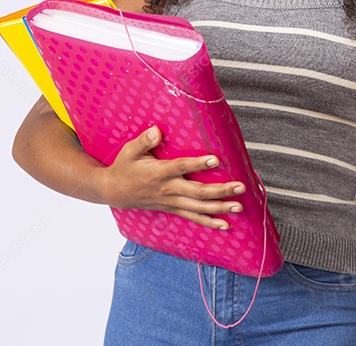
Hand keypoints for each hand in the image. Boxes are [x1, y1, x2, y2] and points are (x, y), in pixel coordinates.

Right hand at [100, 126, 245, 229]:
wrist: (114, 191)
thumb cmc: (124, 167)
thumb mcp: (129, 151)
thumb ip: (144, 140)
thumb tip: (156, 130)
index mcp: (159, 172)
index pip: (182, 167)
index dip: (198, 164)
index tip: (215, 159)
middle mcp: (168, 189)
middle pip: (198, 192)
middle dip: (221, 190)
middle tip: (240, 187)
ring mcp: (171, 201)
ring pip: (199, 208)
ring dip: (220, 208)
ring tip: (239, 206)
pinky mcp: (172, 208)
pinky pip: (193, 217)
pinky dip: (209, 222)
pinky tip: (225, 225)